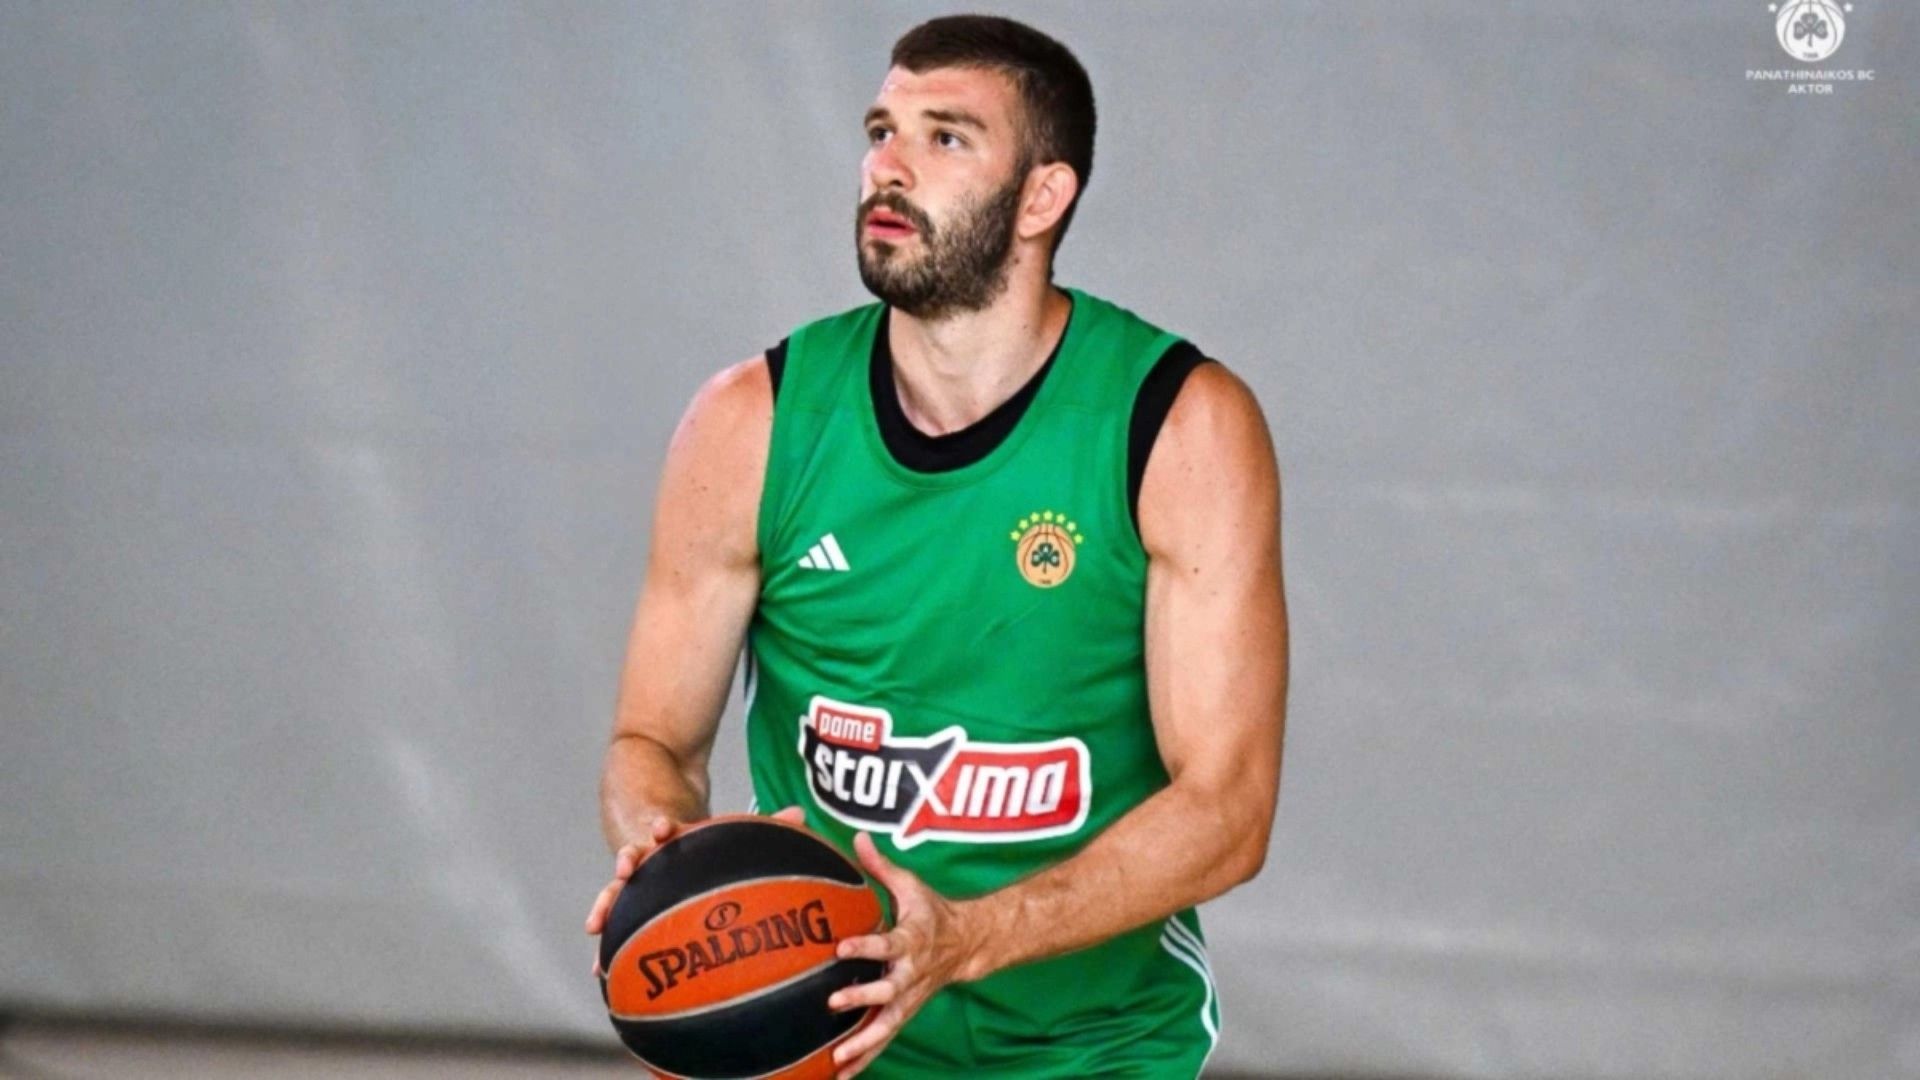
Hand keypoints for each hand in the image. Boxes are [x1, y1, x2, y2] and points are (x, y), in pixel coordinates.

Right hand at [585, 807, 806, 975]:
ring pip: (616, 893)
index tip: (658, 829)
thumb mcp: (731, 834)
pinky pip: (619, 926)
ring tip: (594, 927)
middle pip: (633, 856)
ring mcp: (638, 883)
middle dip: (626, 861)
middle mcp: (650, 858)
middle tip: (624, 867)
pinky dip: (611, 945)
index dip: (661, 826)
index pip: (664, 827)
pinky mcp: (632, 906)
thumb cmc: (709, 845)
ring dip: (606, 906)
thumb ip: (765, 827)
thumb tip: (801, 815)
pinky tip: (601, 970)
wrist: (668, 837)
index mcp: (674, 839)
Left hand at [826, 832, 990, 1078]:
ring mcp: (909, 998)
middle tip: (833, 1002)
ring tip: (837, 1057)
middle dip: (861, 997)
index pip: (887, 943)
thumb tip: (856, 838)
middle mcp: (910, 973)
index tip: (841, 948)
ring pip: (886, 1025)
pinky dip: (865, 1058)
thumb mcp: (910, 886)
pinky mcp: (904, 1014)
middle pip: (886, 990)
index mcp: (911, 940)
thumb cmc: (931, 912)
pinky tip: (840, 1074)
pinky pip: (884, 1040)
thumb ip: (881, 866)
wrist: (967, 945)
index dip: (866, 946)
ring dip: (863, 1043)